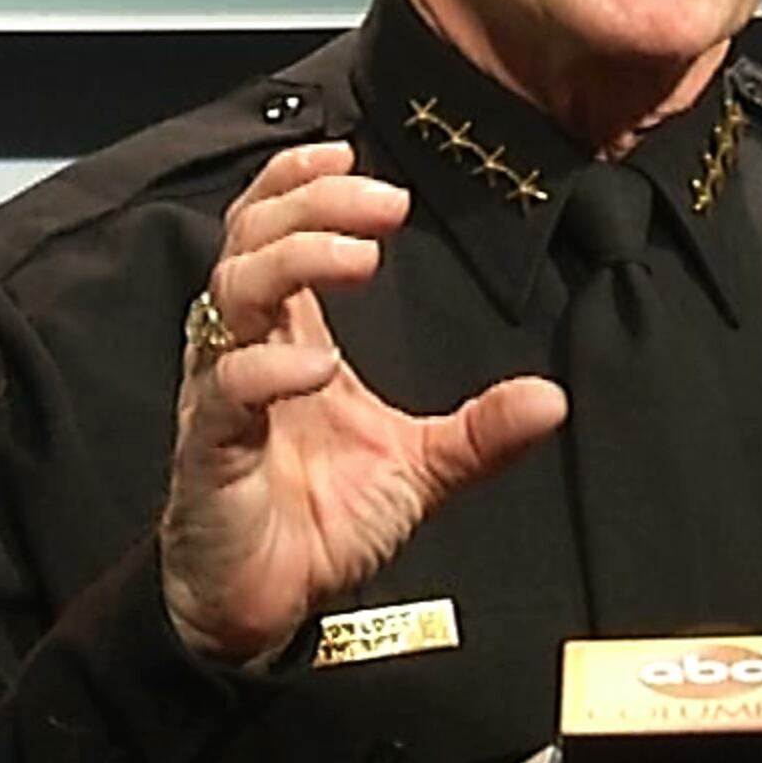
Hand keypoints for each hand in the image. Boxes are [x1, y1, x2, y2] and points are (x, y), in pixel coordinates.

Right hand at [159, 141, 566, 664]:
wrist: (260, 607)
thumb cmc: (317, 523)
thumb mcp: (419, 469)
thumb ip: (479, 433)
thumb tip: (553, 399)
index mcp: (287, 337)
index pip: (271, 229)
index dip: (300, 184)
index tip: (351, 155)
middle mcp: (245, 351)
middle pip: (251, 240)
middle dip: (312, 206)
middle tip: (386, 204)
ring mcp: (221, 396)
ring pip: (232, 294)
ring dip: (295, 260)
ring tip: (360, 258)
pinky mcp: (208, 450)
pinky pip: (227, 390)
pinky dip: (270, 368)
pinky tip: (317, 364)